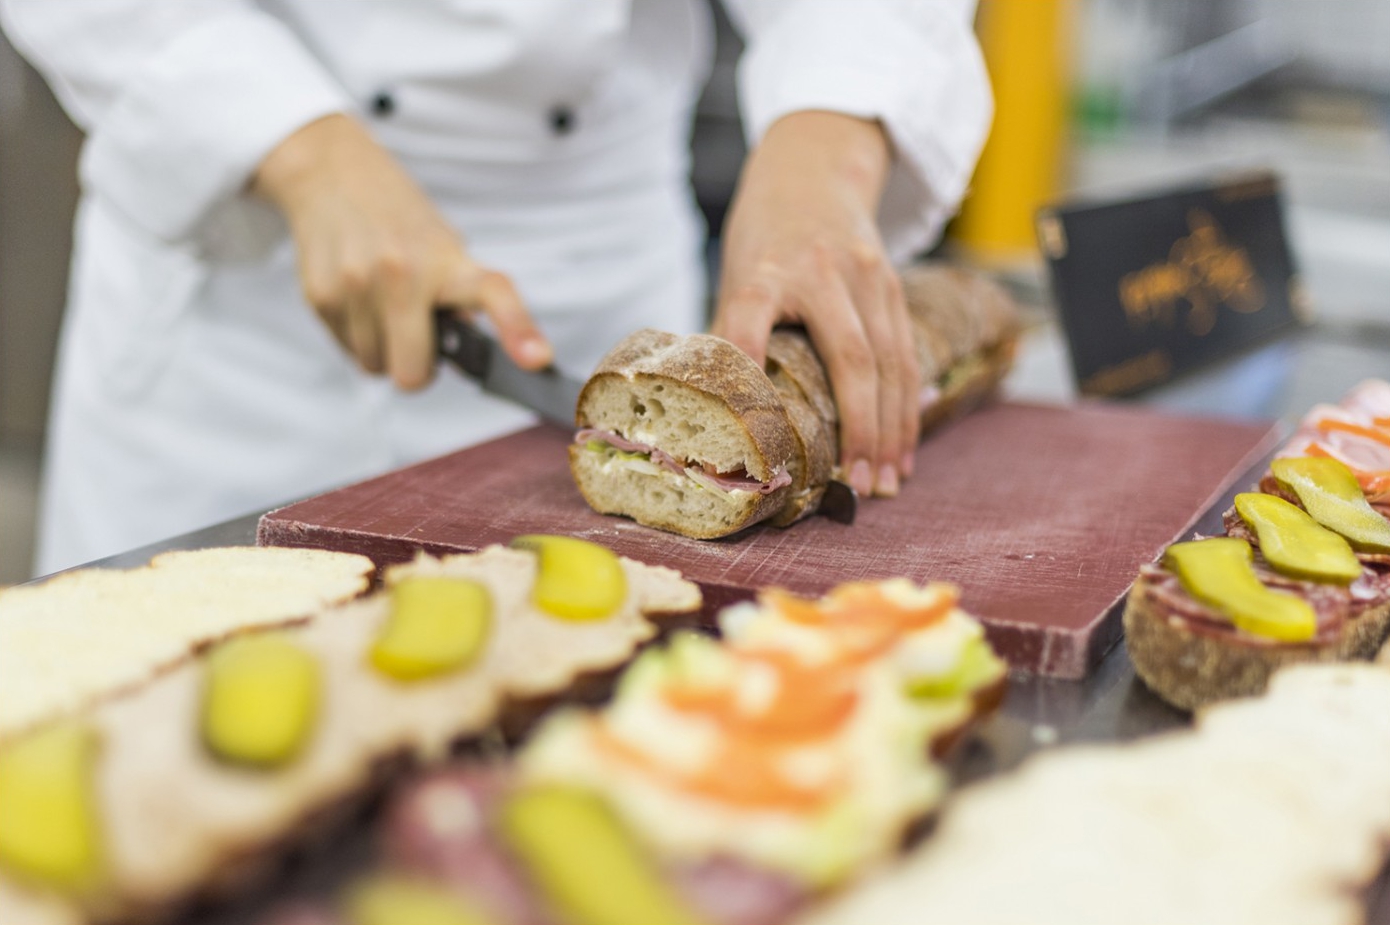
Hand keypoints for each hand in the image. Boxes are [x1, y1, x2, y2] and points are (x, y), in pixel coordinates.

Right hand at [251, 114, 551, 389]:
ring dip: (383, 349)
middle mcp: (403, 272)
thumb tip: (470, 356)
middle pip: (413, 374)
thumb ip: (459, 301)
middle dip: (417, 367)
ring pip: (376, 367)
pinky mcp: (319, 295)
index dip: (518, 329)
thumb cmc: (401, 222)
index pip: (493, 294)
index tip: (540, 359)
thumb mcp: (445, 248)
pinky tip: (357, 299)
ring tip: (382, 306)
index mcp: (449, 261)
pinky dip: (356, 336)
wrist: (332, 174)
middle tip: (417, 336)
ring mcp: (357, 285)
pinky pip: (347, 351)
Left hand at [711, 111, 916, 497]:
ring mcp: (866, 276)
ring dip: (892, 430)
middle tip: (858, 486)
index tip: (748, 419)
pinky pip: (907, 357)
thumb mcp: (735, 274)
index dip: (744, 359)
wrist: (815, 168)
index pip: (748, 316)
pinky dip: (908, 408)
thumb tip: (714, 418)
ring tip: (887, 483)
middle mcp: (821, 272)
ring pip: (890, 363)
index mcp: (764, 271)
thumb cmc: (764, 238)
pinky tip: (904, 451)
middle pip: (849, 358)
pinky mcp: (893, 285)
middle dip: (858, 429)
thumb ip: (733, 337)